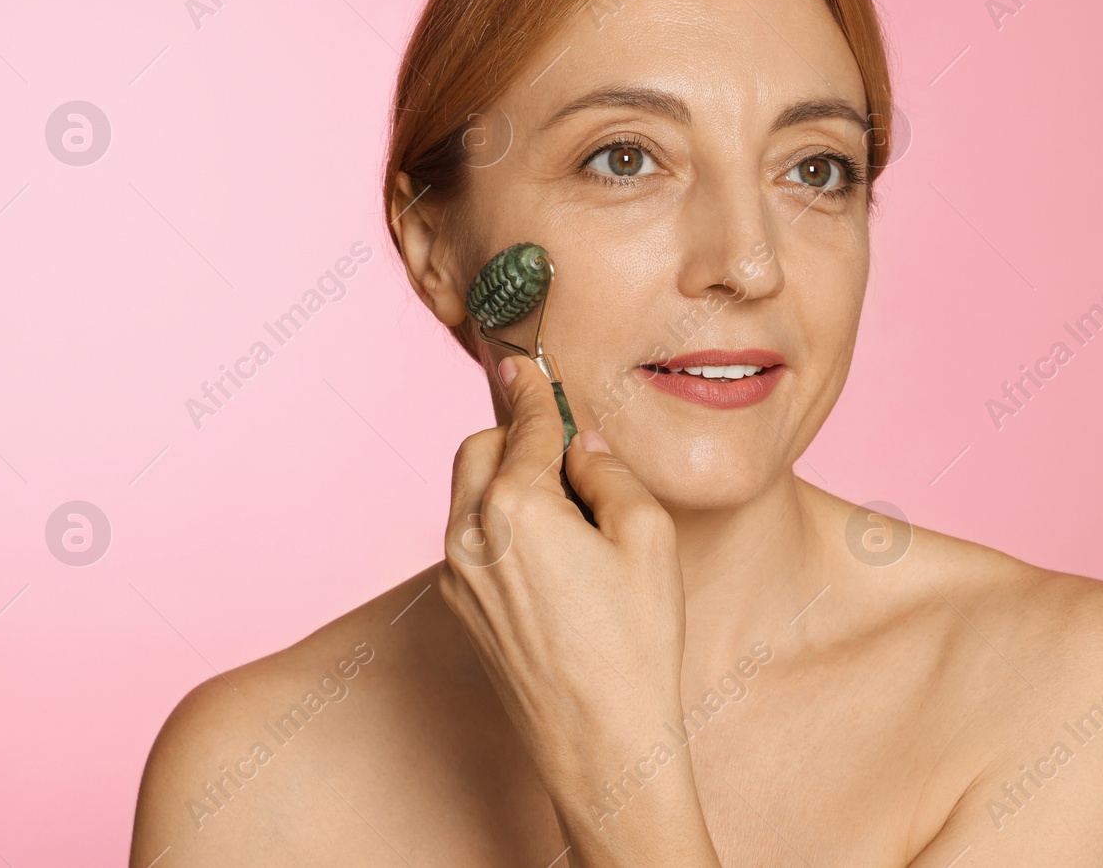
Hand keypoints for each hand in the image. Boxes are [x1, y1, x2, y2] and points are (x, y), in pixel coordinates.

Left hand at [440, 355, 712, 860]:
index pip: (525, 425)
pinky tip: (551, 562)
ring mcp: (456, 575)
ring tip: (568, 521)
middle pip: (479, 450)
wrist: (599, 740)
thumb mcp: (646, 538)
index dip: (533, 389)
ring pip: (468, 495)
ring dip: (506, 485)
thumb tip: (582, 446)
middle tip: (567, 458)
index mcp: (517, 507)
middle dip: (517, 442)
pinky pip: (470, 540)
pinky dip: (500, 527)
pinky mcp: (459, 607)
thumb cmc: (634, 642)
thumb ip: (609, 473)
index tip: (525, 362)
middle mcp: (470, 535)